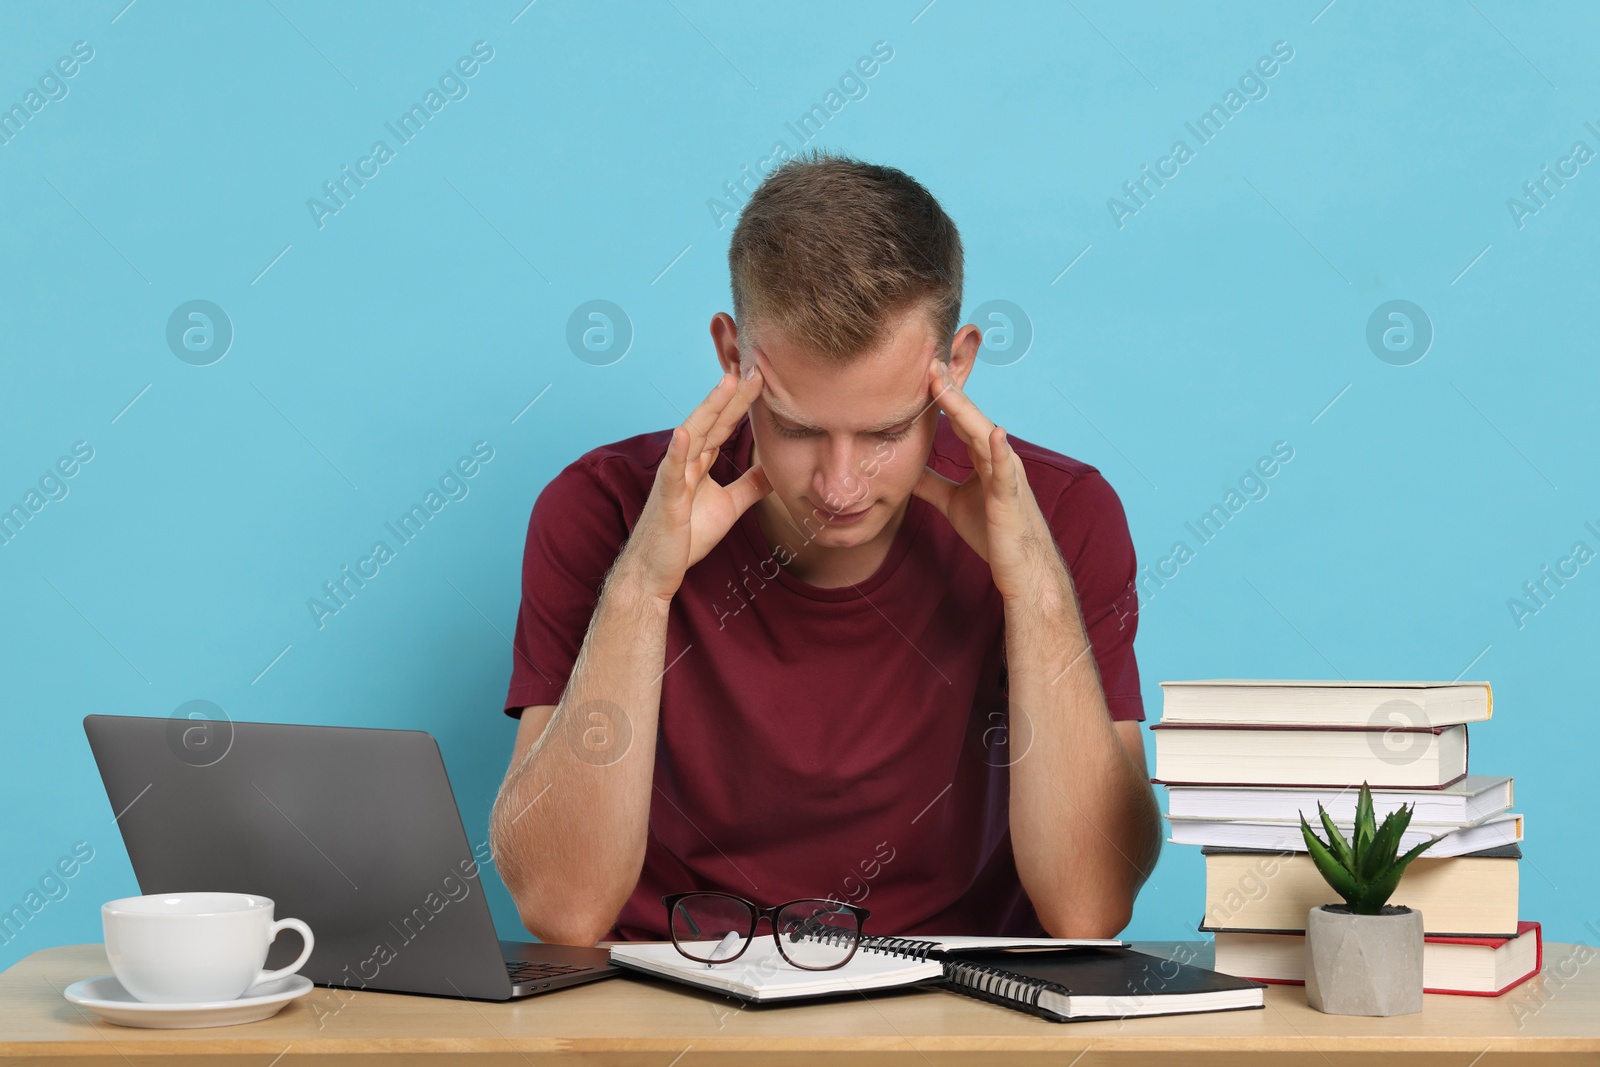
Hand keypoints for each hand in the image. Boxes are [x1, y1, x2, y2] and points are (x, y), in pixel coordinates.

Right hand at [623, 368, 771, 602]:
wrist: (656, 570)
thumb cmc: (686, 537)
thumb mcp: (729, 507)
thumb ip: (750, 486)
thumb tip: (775, 469)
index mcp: (698, 463)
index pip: (723, 425)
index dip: (741, 402)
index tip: (761, 377)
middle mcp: (684, 463)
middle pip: (711, 422)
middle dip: (732, 395)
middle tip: (754, 367)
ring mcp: (673, 479)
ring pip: (692, 436)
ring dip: (709, 409)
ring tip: (727, 383)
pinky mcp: (666, 501)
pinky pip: (671, 472)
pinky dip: (677, 451)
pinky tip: (685, 432)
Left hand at [911, 359, 1057, 601]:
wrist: (1022, 568)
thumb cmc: (994, 532)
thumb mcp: (952, 502)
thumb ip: (932, 483)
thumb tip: (905, 469)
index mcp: (984, 457)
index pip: (960, 419)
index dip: (942, 395)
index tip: (922, 369)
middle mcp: (998, 458)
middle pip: (970, 418)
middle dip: (951, 390)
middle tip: (929, 361)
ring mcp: (1007, 475)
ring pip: (983, 435)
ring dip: (965, 409)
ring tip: (946, 384)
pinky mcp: (1010, 498)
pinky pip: (1005, 472)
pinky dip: (1000, 451)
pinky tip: (994, 431)